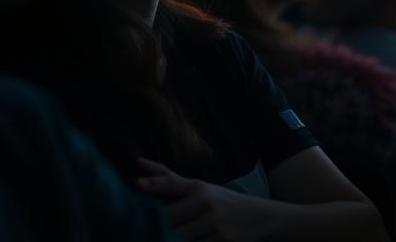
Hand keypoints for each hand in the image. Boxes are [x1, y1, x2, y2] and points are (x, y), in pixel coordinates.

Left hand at [137, 157, 260, 241]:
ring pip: (180, 237)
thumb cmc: (220, 201)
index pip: (172, 184)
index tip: (136, 183)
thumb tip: (138, 161)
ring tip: (160, 237)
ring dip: (169, 239)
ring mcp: (214, 223)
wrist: (259, 217)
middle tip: (139, 230)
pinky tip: (188, 240)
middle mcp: (205, 202)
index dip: (154, 184)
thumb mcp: (198, 188)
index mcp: (198, 187)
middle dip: (156, 226)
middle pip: (169, 218)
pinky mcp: (221, 241)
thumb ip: (168, 179)